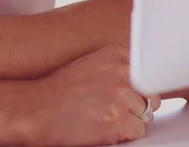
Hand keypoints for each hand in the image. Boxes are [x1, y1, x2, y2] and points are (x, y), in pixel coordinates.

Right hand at [0, 46, 160, 146]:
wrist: (38, 107)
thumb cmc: (60, 88)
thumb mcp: (91, 65)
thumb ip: (118, 69)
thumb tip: (144, 84)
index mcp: (115, 54)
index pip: (147, 73)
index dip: (137, 88)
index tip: (126, 93)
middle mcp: (121, 71)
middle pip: (150, 95)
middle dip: (137, 105)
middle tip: (112, 108)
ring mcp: (121, 96)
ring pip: (145, 115)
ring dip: (129, 120)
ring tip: (104, 116)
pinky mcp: (119, 120)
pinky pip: (138, 132)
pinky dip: (123, 134)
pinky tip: (103, 126)